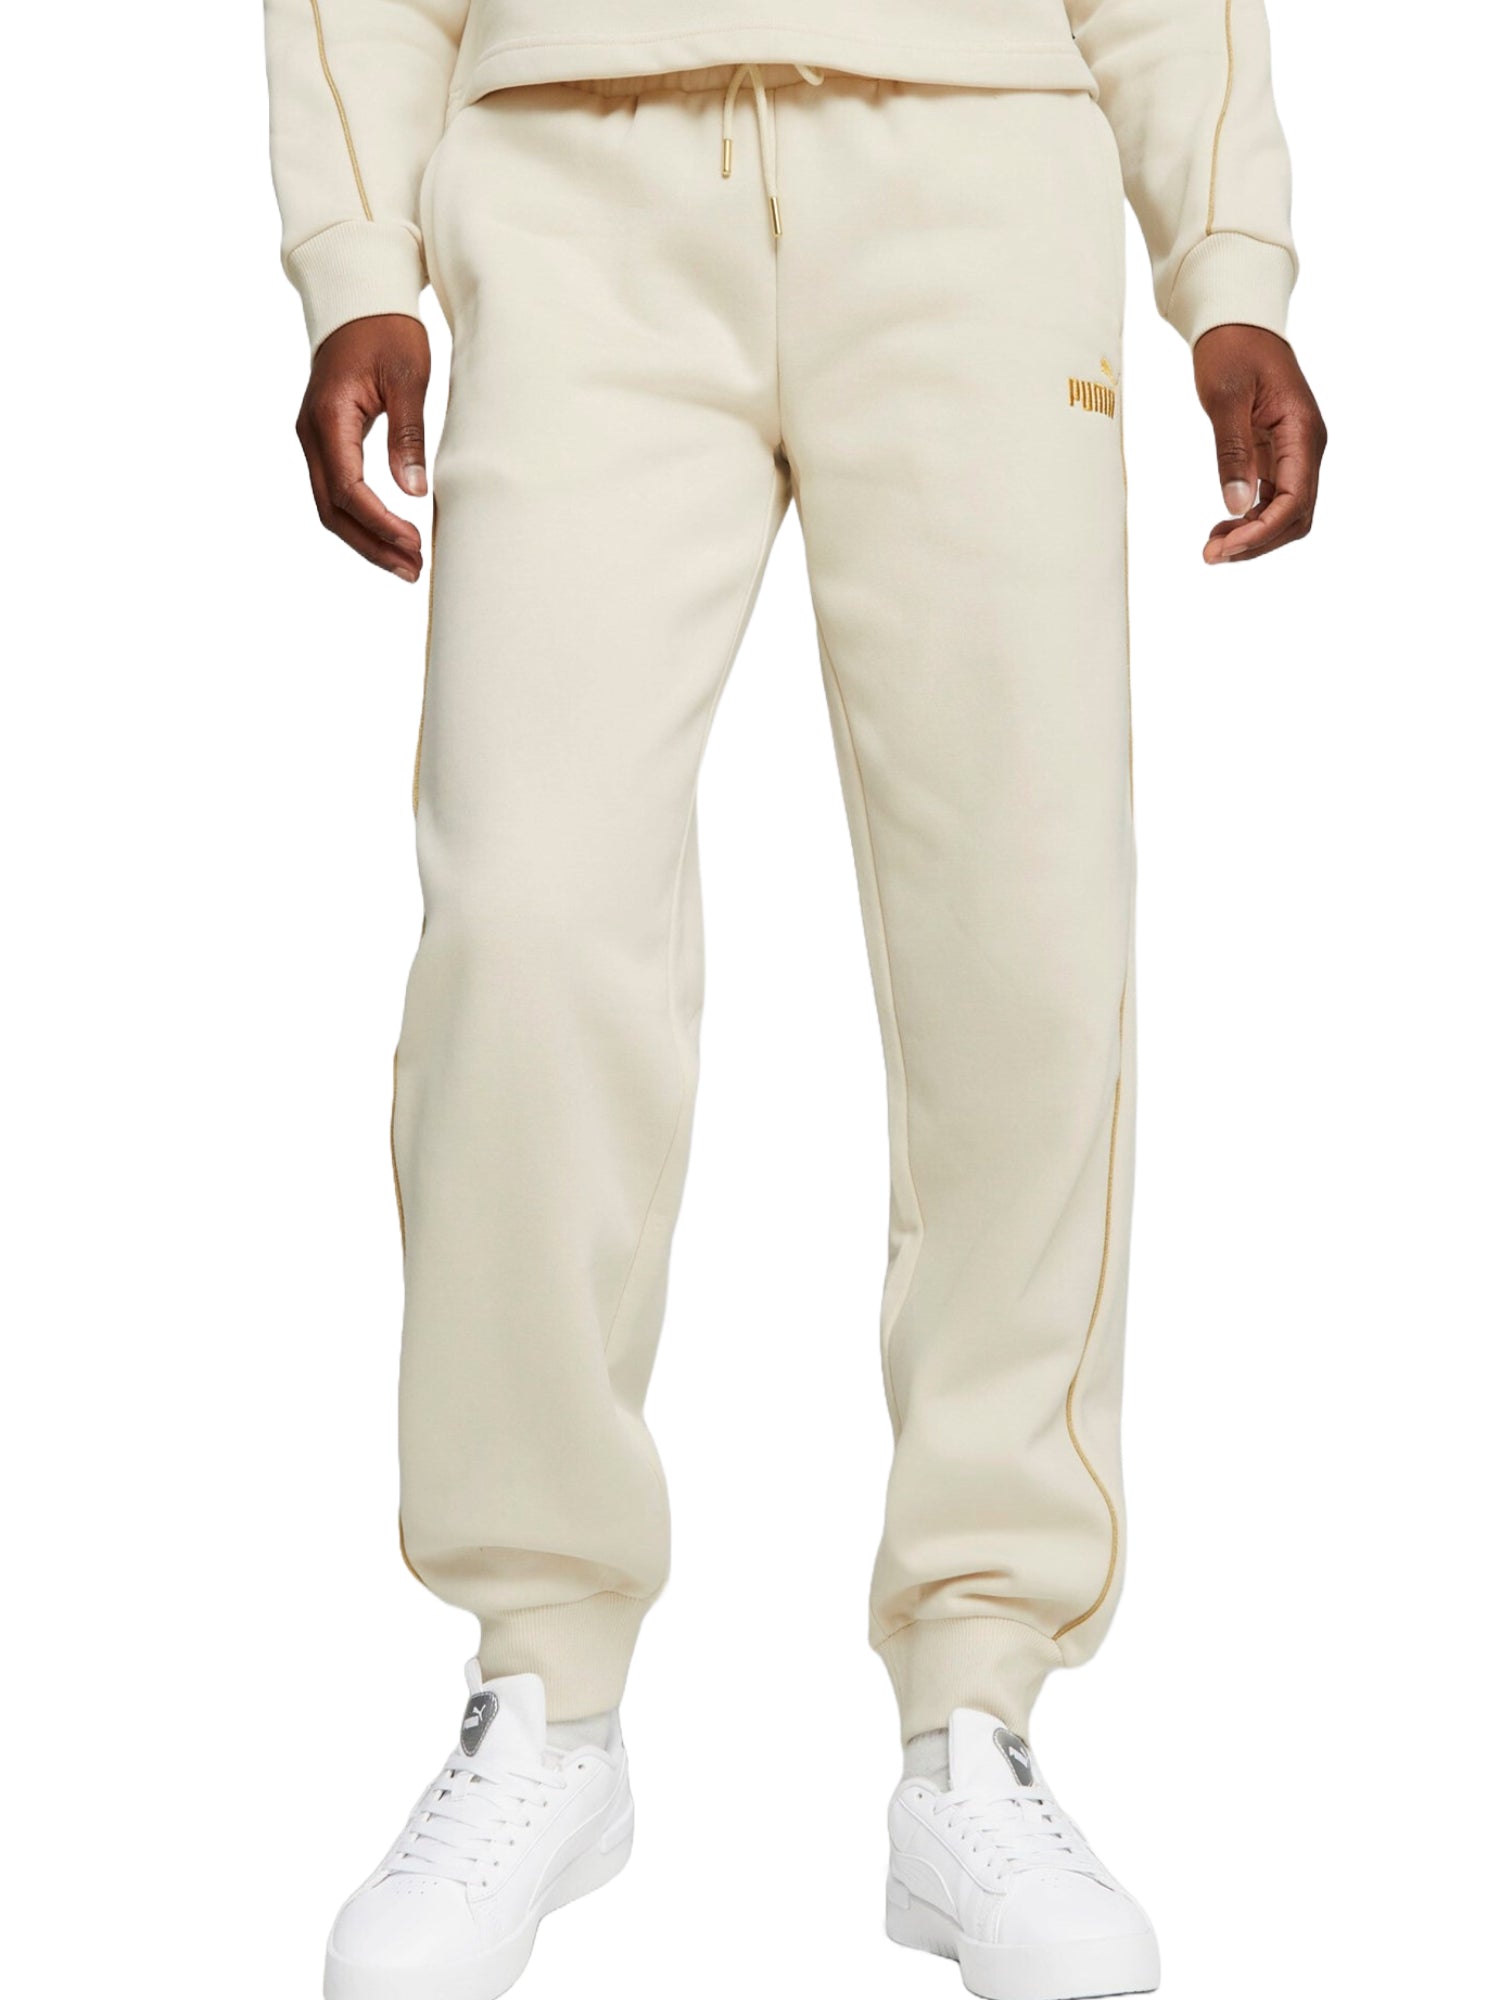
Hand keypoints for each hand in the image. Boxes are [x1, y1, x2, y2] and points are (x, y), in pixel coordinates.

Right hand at [296, 314, 430, 582]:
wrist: (359, 297)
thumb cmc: (387, 329)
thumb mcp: (408, 377)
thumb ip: (408, 435)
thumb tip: (414, 492)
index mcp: (328, 417)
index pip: (348, 489)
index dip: (380, 524)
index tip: (414, 544)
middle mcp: (311, 432)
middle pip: (332, 509)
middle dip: (372, 544)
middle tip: (413, 570)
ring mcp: (313, 437)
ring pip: (330, 505)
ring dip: (366, 538)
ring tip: (406, 563)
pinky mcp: (323, 439)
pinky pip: (335, 490)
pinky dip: (360, 518)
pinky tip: (389, 535)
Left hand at [1194, 325, 1326, 564]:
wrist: (1238, 321)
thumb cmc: (1231, 350)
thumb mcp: (1225, 398)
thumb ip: (1232, 452)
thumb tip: (1235, 505)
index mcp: (1302, 432)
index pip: (1295, 501)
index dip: (1261, 532)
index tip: (1224, 549)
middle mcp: (1307, 446)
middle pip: (1296, 516)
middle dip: (1257, 542)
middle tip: (1211, 555)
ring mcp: (1294, 452)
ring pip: (1286, 513)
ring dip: (1253, 536)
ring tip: (1212, 547)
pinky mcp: (1278, 454)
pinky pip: (1273, 499)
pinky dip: (1249, 519)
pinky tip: (1222, 527)